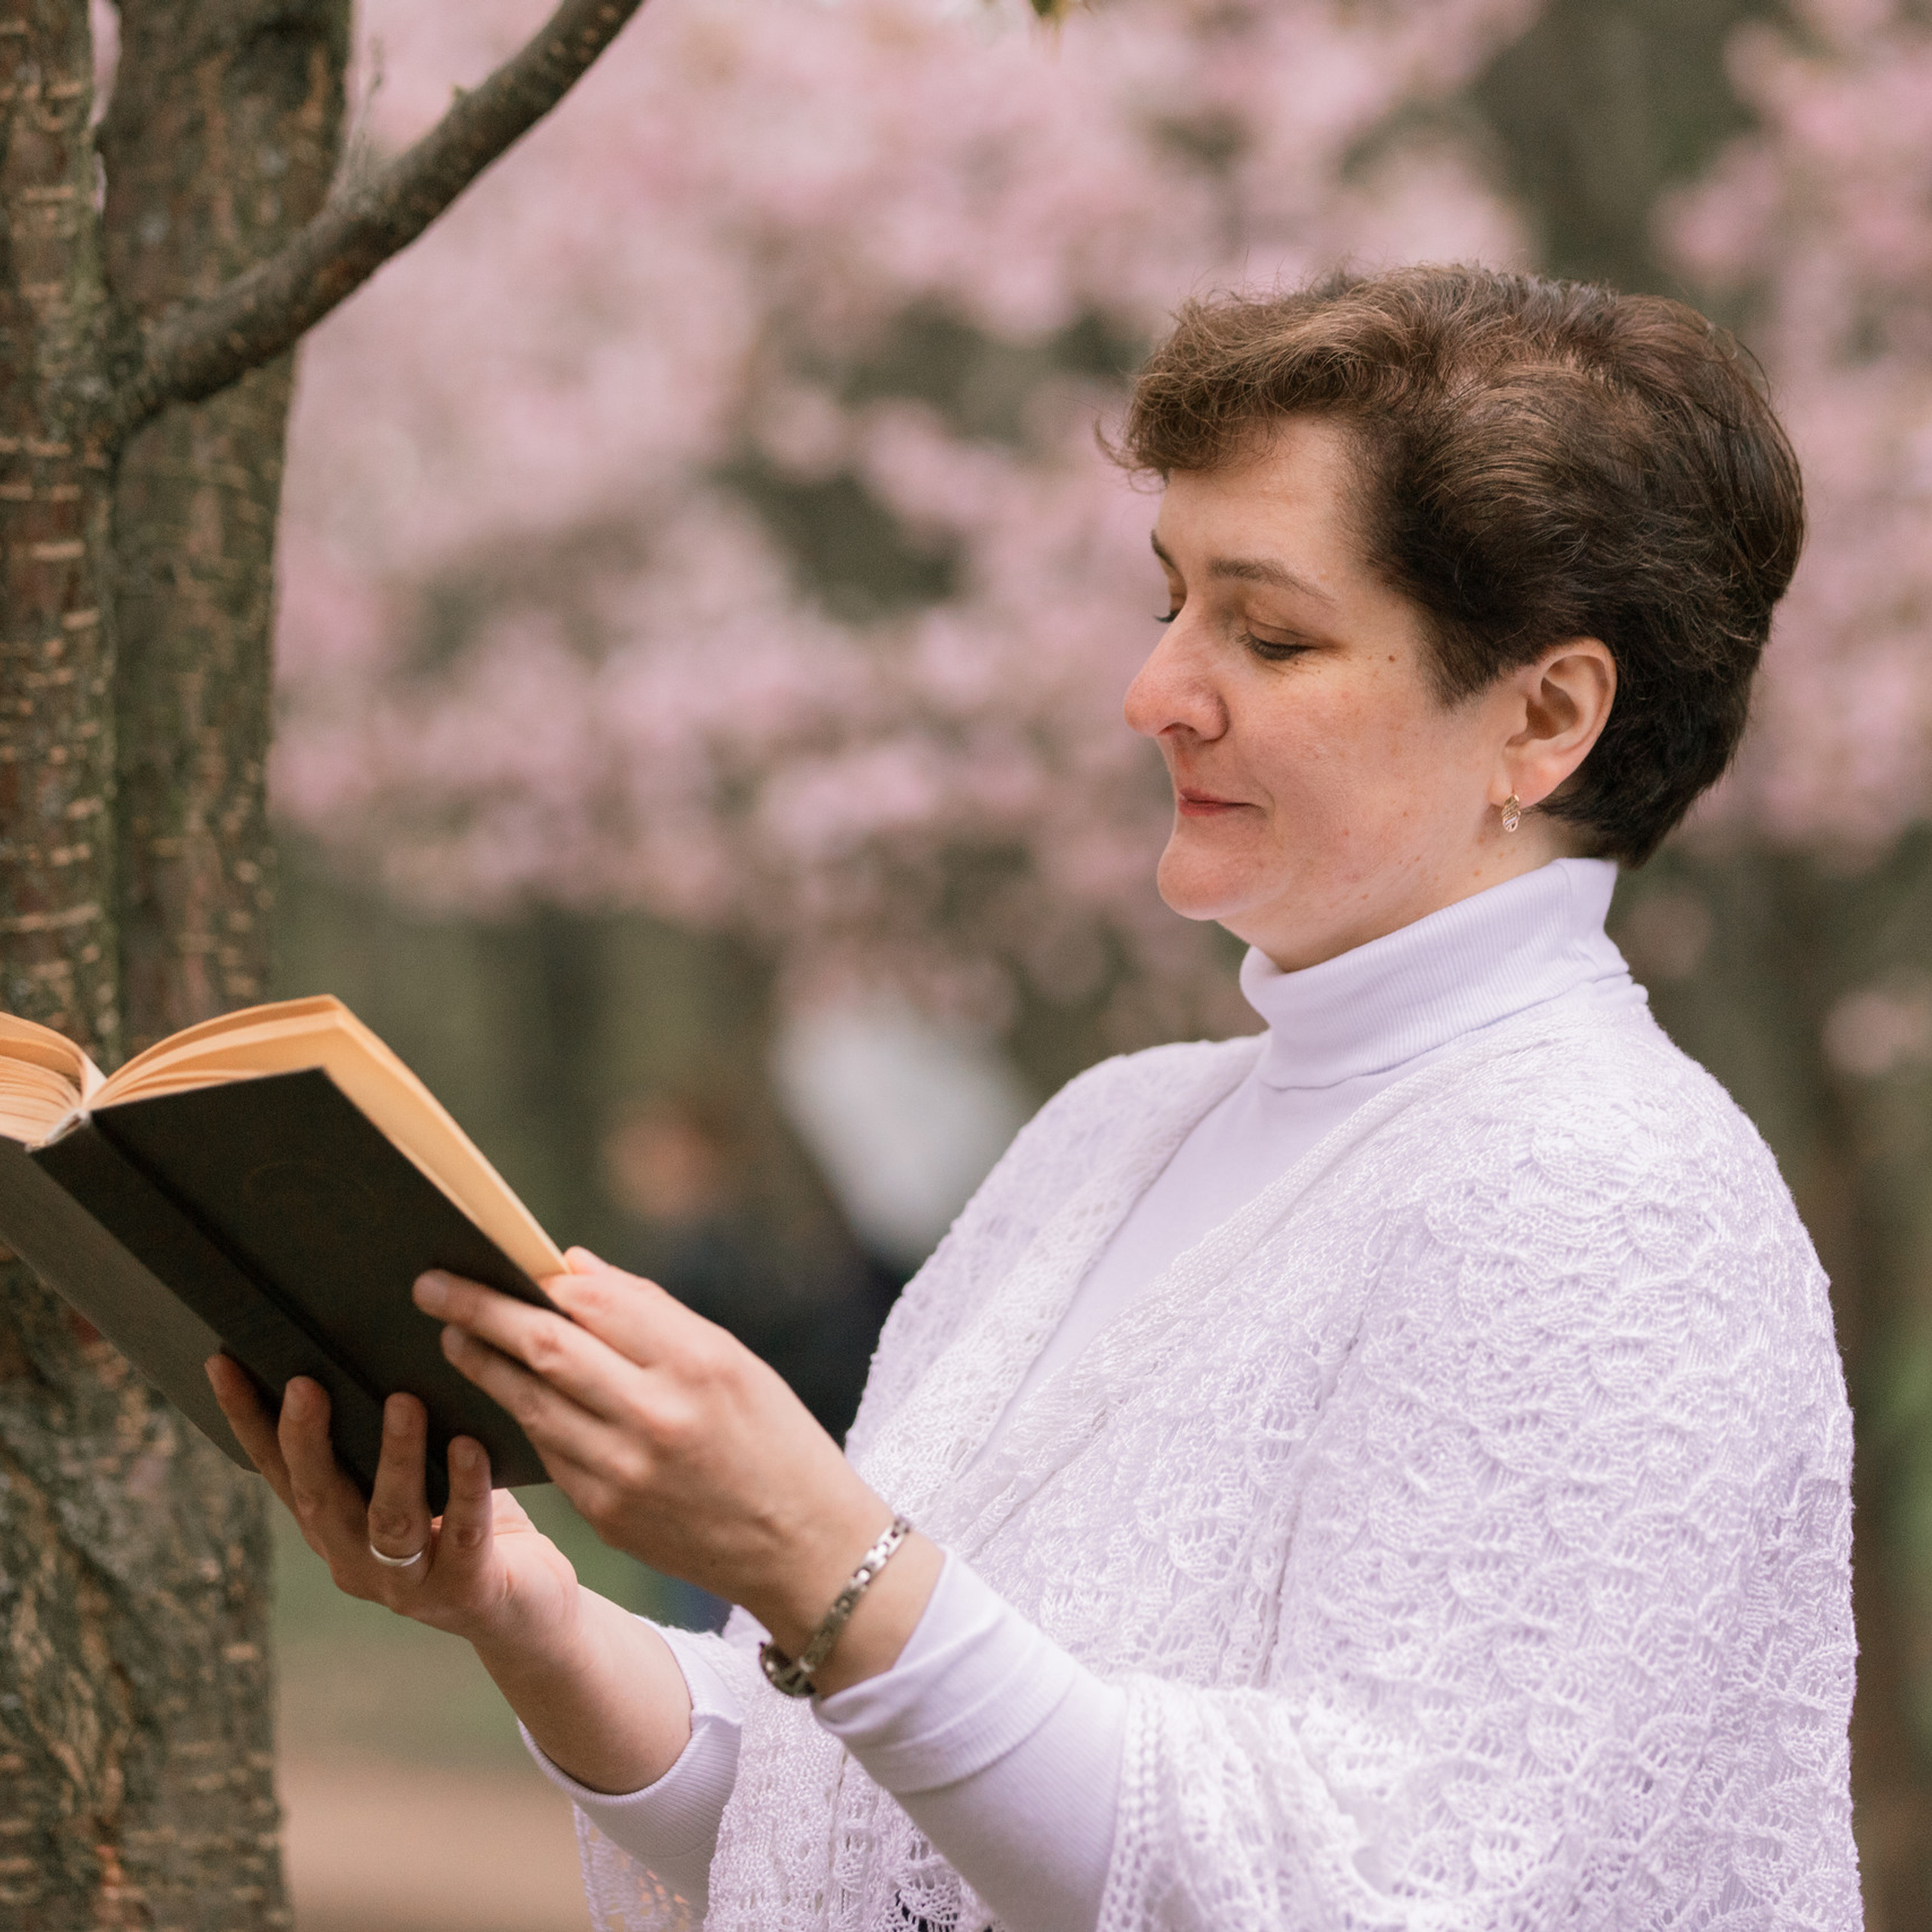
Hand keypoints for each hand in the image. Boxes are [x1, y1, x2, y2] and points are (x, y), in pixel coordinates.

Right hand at [205, 1355, 579, 1661]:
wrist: (524, 1605)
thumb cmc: (465, 1519)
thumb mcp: (421, 1473)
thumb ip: (390, 1429)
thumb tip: (375, 1341)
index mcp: (332, 1527)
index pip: (278, 1470)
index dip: (248, 1421)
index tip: (224, 1363)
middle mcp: (355, 1559)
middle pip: (319, 1498)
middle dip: (307, 1440)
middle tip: (306, 1382)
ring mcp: (407, 1583)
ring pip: (390, 1519)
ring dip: (395, 1458)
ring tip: (402, 1402)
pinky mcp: (465, 1589)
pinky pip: (464, 1534)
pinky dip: (466, 1489)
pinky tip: (470, 1446)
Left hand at [416, 1250, 941, 1691]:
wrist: (803, 1548)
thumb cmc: (775, 1438)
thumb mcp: (735, 1362)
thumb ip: (653, 1315)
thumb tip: (574, 1271)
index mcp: (697, 1364)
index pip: (595, 1303)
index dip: (539, 1278)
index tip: (497, 1256)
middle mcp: (655, 1416)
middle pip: (544, 1348)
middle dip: (479, 1311)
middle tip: (430, 1285)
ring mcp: (624, 1472)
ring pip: (529, 1403)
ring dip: (482, 1365)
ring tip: (451, 1336)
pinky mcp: (604, 1514)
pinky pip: (548, 1451)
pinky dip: (519, 1416)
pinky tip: (500, 1394)